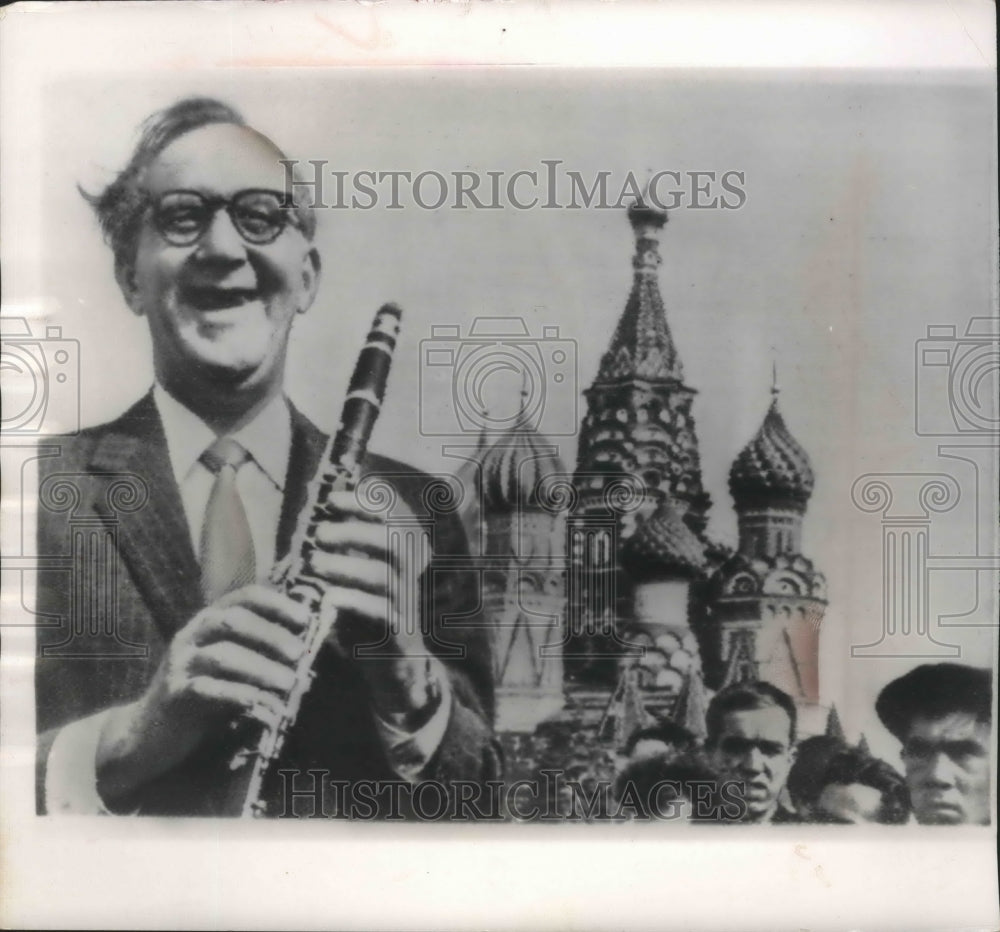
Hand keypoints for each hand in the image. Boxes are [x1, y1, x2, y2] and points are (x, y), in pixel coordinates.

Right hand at [95, 585, 308, 805]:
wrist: (148, 734)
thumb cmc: (202, 695)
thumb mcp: (229, 667)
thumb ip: (256, 652)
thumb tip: (306, 647)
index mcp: (207, 622)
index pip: (244, 598)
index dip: (276, 604)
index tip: (305, 619)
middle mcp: (191, 636)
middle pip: (233, 621)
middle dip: (270, 634)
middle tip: (298, 654)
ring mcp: (179, 665)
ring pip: (223, 656)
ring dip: (261, 668)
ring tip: (289, 683)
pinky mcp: (173, 695)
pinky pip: (208, 690)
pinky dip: (239, 696)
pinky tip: (262, 705)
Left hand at [307, 489, 437, 720]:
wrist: (393, 664)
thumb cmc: (365, 611)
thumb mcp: (356, 574)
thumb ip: (345, 545)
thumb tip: (316, 509)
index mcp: (401, 552)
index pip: (394, 514)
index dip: (365, 502)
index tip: (331, 500)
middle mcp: (409, 572)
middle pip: (393, 539)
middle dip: (355, 530)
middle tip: (320, 533)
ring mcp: (406, 600)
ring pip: (384, 574)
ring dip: (347, 565)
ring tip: (314, 563)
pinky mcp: (398, 630)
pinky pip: (380, 610)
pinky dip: (354, 600)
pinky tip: (328, 598)